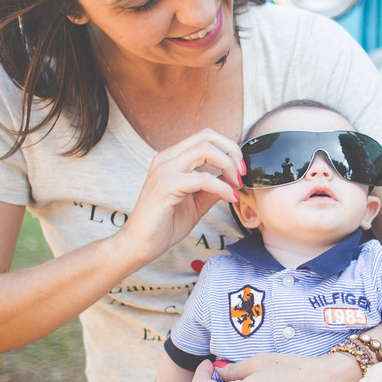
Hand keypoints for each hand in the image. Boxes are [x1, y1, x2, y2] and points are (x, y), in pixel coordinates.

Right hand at [112, 129, 243, 265]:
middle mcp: (166, 159)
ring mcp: (164, 170)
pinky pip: (202, 178)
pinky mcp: (165, 186)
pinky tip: (229, 198)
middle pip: (207, 137)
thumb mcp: (197, 202)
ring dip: (228, 165)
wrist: (140, 244)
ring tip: (236, 184)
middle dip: (232, 152)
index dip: (228, 148)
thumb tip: (234, 179)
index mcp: (172, 159)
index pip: (205, 137)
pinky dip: (222, 186)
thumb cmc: (165, 224)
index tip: (240, 169)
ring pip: (205, 150)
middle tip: (242, 173)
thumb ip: (213, 188)